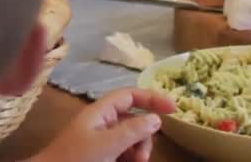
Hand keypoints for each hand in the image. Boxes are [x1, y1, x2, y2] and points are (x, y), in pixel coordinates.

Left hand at [31, 88, 173, 161]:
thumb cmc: (76, 158)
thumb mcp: (106, 144)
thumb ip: (132, 131)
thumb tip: (156, 118)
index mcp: (100, 112)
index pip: (129, 95)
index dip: (152, 98)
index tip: (174, 109)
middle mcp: (102, 122)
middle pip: (134, 120)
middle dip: (144, 136)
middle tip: (142, 157)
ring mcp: (101, 139)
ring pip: (131, 139)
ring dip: (138, 150)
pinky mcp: (102, 155)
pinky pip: (124, 151)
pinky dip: (130, 157)